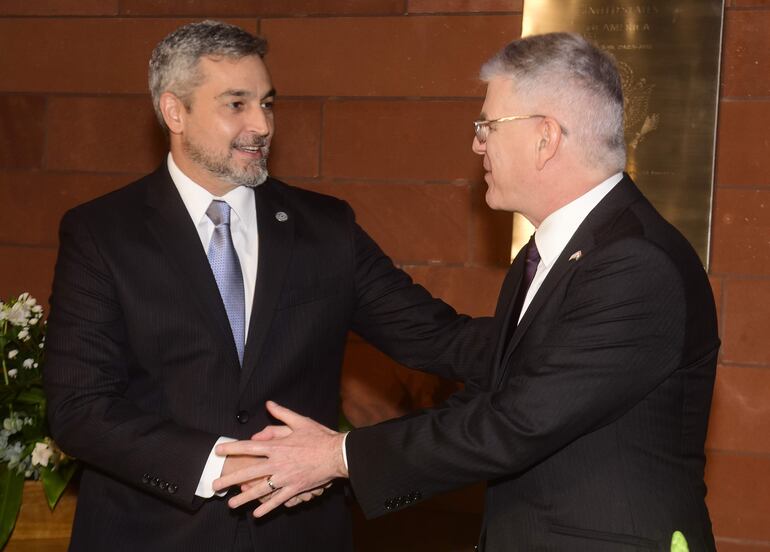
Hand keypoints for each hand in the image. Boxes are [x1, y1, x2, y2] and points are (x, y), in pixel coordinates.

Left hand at [213, 401, 347, 516]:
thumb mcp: (300, 421)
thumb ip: (282, 413)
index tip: (219, 450)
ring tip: (231, 504)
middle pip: (249, 472)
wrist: (337, 454)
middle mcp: (278, 463)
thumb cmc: (319, 436)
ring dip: (244, 498)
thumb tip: (269, 404)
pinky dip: (267, 507)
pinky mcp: (295, 488)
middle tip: (216, 484)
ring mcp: (286, 478)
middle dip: (231, 478)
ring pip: (261, 490)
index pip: (249, 447)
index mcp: (278, 446)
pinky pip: (278, 500)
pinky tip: (256, 513)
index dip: (232, 448)